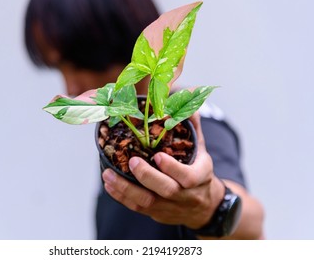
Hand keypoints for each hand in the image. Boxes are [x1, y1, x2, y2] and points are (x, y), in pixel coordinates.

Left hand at [102, 112, 224, 228]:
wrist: (204, 207)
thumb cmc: (198, 170)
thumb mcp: (200, 148)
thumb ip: (191, 125)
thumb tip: (183, 99)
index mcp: (200, 177)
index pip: (188, 177)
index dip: (172, 168)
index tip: (157, 155)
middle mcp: (185, 195)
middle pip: (166, 190)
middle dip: (147, 176)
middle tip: (131, 161)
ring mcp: (170, 206)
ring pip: (147, 202)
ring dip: (126, 188)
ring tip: (108, 174)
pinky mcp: (156, 213)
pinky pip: (137, 208)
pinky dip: (121, 196)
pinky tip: (109, 184)